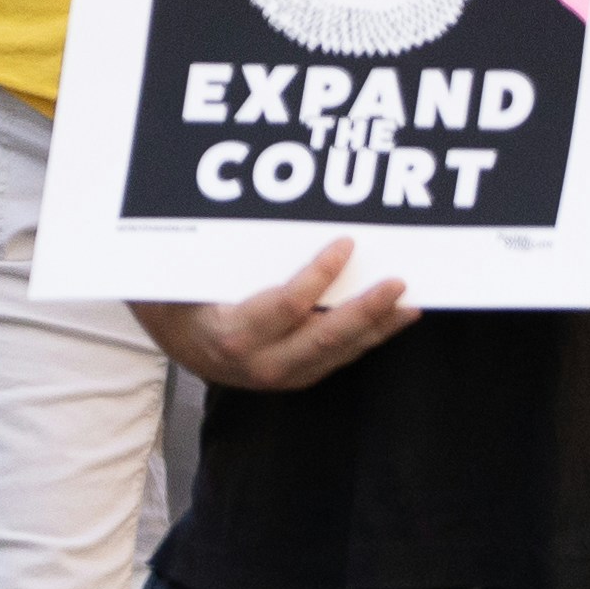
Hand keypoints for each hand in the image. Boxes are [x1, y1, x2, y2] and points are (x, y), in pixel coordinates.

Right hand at [141, 237, 411, 391]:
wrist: (179, 348)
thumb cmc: (179, 302)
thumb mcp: (181, 280)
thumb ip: (206, 257)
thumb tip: (224, 212)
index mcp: (235, 335)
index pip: (288, 305)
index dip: (320, 275)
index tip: (345, 244)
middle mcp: (265, 363)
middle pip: (326, 337)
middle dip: (366, 310)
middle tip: (397, 283)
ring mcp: (286, 376)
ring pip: (341, 351)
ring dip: (378, 327)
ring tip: (410, 304)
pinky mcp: (301, 376)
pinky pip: (341, 356)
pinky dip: (369, 336)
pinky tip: (391, 318)